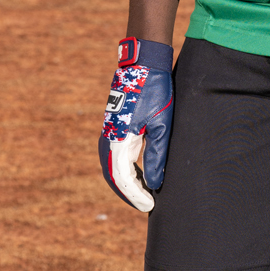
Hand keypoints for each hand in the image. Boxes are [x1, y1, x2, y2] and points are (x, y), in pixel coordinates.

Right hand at [99, 38, 172, 213]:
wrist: (143, 64)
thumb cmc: (155, 92)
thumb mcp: (161, 126)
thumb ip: (157, 156)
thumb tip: (156, 184)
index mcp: (118, 140)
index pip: (123, 178)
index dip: (136, 195)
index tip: (150, 206)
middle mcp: (108, 139)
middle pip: (113, 176)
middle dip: (129, 193)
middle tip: (147, 205)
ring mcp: (108, 133)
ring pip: (112, 167)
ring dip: (126, 183)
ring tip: (145, 194)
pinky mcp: (113, 128)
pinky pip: (115, 157)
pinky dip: (125, 171)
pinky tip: (141, 175)